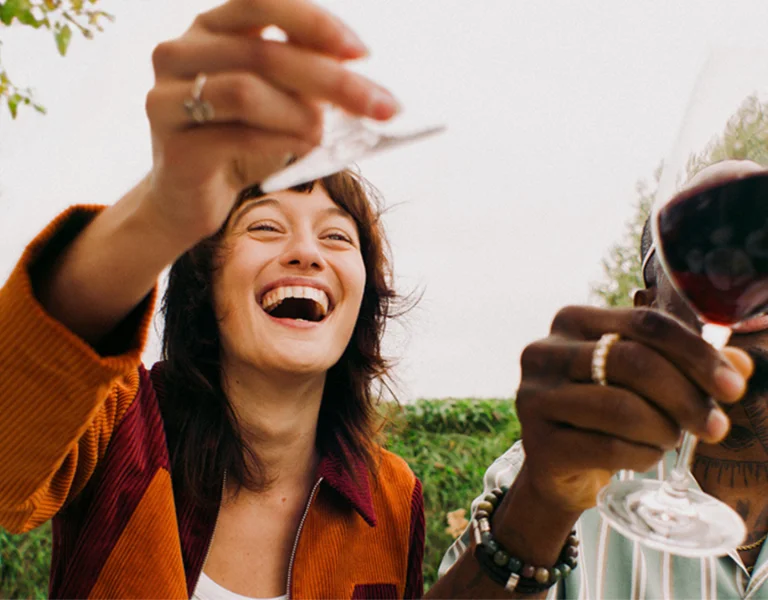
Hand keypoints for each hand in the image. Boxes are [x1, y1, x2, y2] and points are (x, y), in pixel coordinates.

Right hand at [142, 0, 399, 242]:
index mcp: (212, 28)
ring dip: (302, 114)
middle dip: (332, 80)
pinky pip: (236, 136)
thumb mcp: (279, 100)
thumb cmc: (241, 143)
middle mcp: (180, 52)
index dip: (314, 22)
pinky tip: (307, 151)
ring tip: (328, 136)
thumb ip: (305, 77)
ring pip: (245, 90)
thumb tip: (360, 74)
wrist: (193, 199)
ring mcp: (168, 97)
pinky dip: (282, 142)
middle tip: (380, 106)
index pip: (261, 0)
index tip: (360, 52)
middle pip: (263, 52)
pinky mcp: (174, 145)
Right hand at [515, 306, 753, 512]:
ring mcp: (534, 396)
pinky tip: (647, 455)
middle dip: (686, 397)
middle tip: (716, 427)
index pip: (645, 323)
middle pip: (633, 362)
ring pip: (621, 408)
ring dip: (663, 429)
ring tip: (671, 438)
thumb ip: (688, 368)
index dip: (695, 353)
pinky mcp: (536, 442)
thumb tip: (743, 365)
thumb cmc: (603, 413)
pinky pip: (607, 448)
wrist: (555, 467)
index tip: (732, 387)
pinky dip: (642, 455)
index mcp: (572, 321)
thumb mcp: (642, 382)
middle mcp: (544, 352)